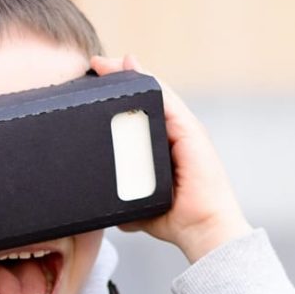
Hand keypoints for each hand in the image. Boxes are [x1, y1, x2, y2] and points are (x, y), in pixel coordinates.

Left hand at [90, 55, 250, 262]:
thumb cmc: (176, 220)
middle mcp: (175, 134)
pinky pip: (168, 101)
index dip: (118, 96)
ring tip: (106, 63)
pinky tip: (132, 71)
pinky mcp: (191, 132)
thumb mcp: (140, 203)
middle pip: (147, 97)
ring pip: (157, 93)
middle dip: (121, 78)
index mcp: (162, 147)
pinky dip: (150, 84)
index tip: (92, 85)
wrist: (202, 229)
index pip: (140, 113)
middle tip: (95, 65)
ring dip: (132, 74)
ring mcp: (185, 131)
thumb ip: (124, 200)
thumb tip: (106, 211)